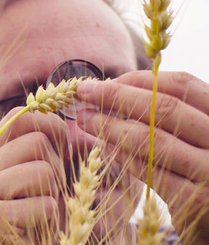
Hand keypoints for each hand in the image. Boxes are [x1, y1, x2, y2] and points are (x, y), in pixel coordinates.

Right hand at [0, 107, 69, 243]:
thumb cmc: (18, 221)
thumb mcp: (24, 182)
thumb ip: (36, 155)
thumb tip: (74, 131)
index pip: (19, 116)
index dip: (51, 126)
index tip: (62, 150)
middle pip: (37, 141)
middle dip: (57, 166)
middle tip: (49, 190)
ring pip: (44, 170)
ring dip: (53, 195)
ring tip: (37, 211)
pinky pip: (45, 205)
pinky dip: (49, 219)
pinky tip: (30, 229)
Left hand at [76, 71, 208, 243]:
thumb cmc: (204, 169)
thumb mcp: (200, 136)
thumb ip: (176, 116)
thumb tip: (120, 91)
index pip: (182, 85)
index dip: (141, 79)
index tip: (107, 80)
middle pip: (163, 107)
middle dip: (117, 96)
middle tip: (84, 92)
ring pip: (150, 138)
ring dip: (110, 125)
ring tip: (84, 118)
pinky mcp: (192, 201)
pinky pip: (148, 170)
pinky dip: (122, 156)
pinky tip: (103, 147)